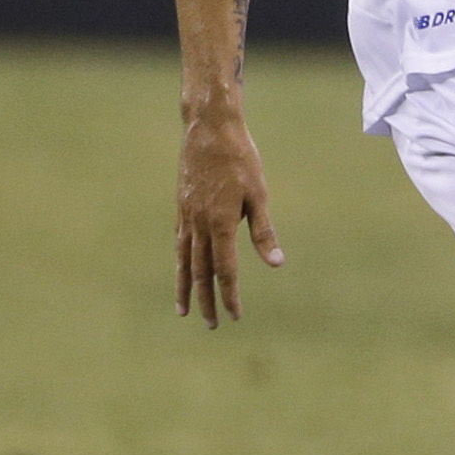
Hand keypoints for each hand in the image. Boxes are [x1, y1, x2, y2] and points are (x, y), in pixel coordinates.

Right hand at [176, 105, 280, 327]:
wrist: (208, 130)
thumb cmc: (241, 159)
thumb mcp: (259, 194)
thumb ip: (264, 231)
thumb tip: (276, 263)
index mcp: (221, 223)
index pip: (225, 269)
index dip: (230, 294)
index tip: (235, 315)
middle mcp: (199, 225)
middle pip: (201, 272)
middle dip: (207, 300)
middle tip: (213, 325)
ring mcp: (186, 218)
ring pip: (184, 261)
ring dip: (185, 288)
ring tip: (184, 311)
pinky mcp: (181, 209)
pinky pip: (179, 244)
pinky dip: (179, 264)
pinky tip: (182, 273)